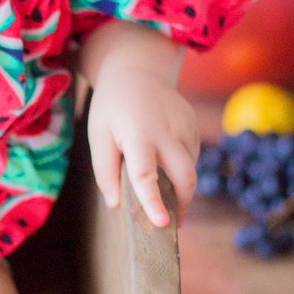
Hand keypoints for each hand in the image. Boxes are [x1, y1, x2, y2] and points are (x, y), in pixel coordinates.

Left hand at [87, 65, 198, 228]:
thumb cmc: (112, 107)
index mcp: (138, 134)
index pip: (146, 175)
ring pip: (190, 169)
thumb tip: (115, 204)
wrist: (137, 71)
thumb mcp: (98, 135)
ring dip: (180, 187)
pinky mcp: (195, 127)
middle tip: (171, 223)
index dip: (154, 201)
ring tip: (163, 192)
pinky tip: (165, 162)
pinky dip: (181, 169)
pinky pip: (192, 157)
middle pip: (185, 177)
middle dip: (183, 204)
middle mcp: (168, 131)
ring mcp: (186, 128)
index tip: (162, 223)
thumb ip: (105, 171)